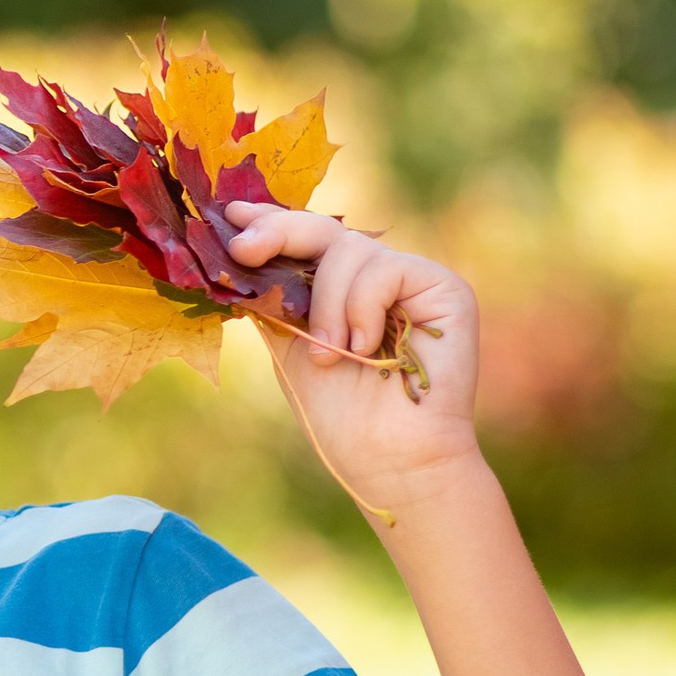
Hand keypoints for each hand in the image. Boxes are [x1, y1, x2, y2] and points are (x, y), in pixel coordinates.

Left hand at [225, 206, 485, 522]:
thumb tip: (233, 250)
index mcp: (341, 288)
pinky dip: (362, 309)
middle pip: (324, 229)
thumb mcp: (289, 346)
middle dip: (279, 233)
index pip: (306, 240)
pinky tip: (366, 349)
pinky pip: (385, 269)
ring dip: (326, 304)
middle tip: (243, 249)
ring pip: (349, 249)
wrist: (388, 460)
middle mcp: (378, 277)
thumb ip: (272, 299)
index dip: (271, 220)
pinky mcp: (445, 288)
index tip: (229, 216)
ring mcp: (413, 280)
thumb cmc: (340, 414)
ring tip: (330, 355)